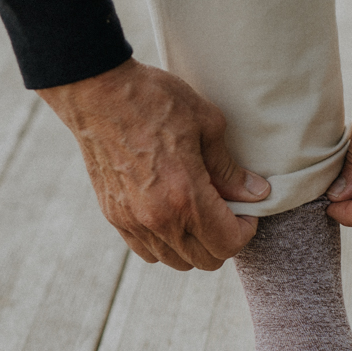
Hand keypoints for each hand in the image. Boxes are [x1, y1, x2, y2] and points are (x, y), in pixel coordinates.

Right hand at [38, 59, 269, 270]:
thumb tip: (257, 193)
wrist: (94, 89)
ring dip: (195, 245)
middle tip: (226, 211)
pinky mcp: (114, 216)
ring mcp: (133, 221)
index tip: (245, 210)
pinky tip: (171, 216)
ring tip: (198, 214)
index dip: (245, 231)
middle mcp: (159, 219)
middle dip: (224, 240)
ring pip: (177, 261)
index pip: (229, 245)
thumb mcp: (207, 124)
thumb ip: (231, 169)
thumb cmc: (153, 100)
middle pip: (206, 261)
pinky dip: (166, 244)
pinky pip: (147, 252)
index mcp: (186, 198)